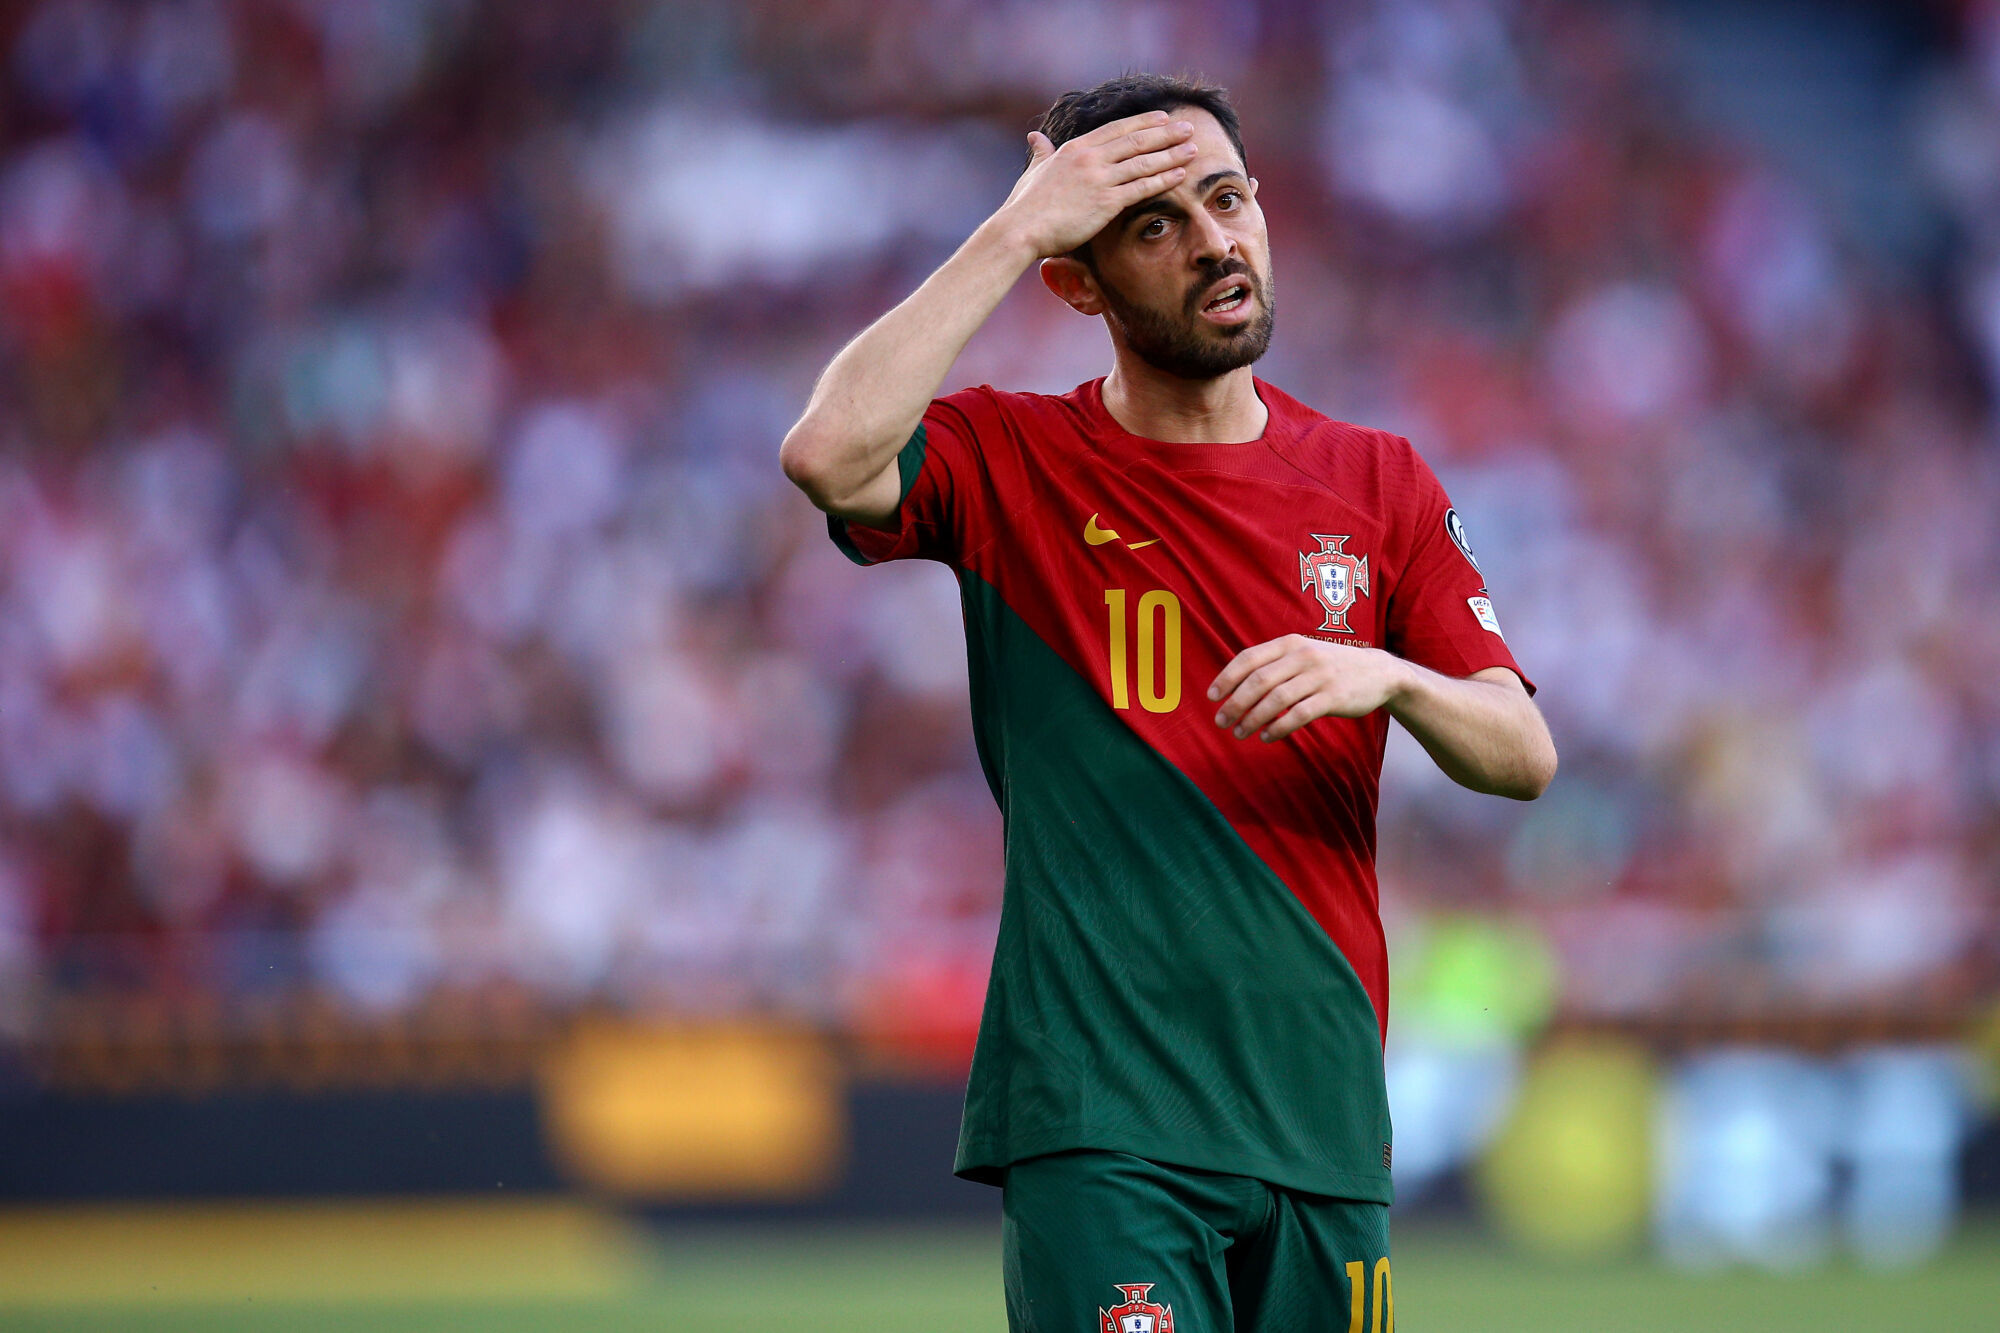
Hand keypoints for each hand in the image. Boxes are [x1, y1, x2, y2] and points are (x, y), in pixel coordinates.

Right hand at [993, 111, 1196, 257]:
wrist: (1020, 229)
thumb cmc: (1024, 206)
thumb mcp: (1033, 172)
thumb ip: (1041, 153)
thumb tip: (1035, 137)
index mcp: (1075, 148)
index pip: (1116, 129)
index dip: (1142, 122)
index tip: (1162, 118)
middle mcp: (1090, 158)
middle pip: (1136, 140)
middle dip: (1165, 133)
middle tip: (1188, 128)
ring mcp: (1099, 178)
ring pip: (1143, 161)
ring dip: (1171, 154)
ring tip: (1192, 148)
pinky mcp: (1106, 201)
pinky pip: (1141, 186)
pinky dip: (1163, 179)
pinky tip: (1180, 174)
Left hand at [1208, 636, 1413, 741]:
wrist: (1379, 672)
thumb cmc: (1331, 665)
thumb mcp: (1303, 653)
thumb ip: (1274, 664)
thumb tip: (1235, 685)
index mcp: (1290, 643)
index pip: (1249, 658)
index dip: (1227, 678)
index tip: (1212, 697)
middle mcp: (1303, 656)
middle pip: (1258, 681)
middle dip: (1235, 703)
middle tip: (1221, 721)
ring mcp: (1319, 676)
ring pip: (1276, 700)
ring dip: (1253, 719)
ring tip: (1240, 733)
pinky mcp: (1333, 697)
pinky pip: (1299, 715)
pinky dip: (1279, 728)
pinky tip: (1267, 737)